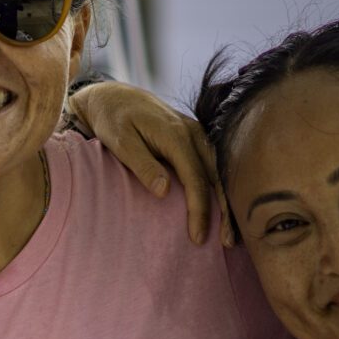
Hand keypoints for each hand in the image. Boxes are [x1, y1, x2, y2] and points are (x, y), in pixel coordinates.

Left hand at [67, 82, 226, 244]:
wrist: (111, 95)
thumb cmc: (112, 119)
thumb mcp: (120, 142)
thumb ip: (143, 165)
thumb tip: (165, 191)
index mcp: (175, 135)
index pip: (195, 179)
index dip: (199, 210)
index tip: (198, 236)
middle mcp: (192, 132)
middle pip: (215, 176)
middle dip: (223, 210)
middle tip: (225, 242)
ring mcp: (194, 132)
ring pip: (217, 170)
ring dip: (224, 200)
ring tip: (227, 230)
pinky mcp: (191, 136)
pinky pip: (211, 163)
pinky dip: (217, 186)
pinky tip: (219, 205)